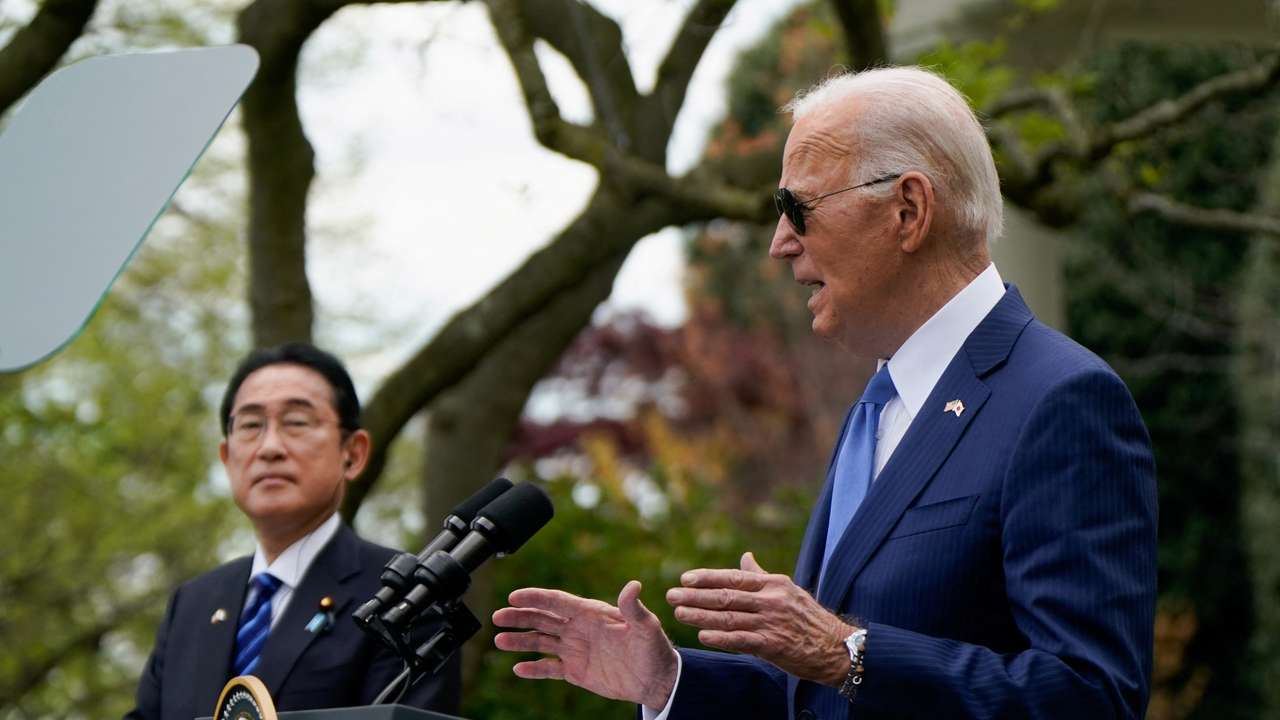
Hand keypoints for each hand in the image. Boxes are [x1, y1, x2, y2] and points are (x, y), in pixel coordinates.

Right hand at [493, 581, 679, 709]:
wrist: (656, 680)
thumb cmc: (654, 649)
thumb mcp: (646, 627)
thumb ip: (634, 608)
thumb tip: (633, 585)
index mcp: (591, 613)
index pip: (558, 602)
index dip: (536, 597)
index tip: (514, 596)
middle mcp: (579, 629)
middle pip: (542, 619)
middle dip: (520, 616)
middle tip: (497, 616)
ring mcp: (575, 649)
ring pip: (541, 642)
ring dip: (520, 641)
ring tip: (499, 640)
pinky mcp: (575, 671)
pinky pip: (549, 668)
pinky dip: (534, 669)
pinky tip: (518, 669)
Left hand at [667, 552, 852, 686]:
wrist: (836, 646)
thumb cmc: (808, 617)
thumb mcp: (788, 589)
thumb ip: (762, 575)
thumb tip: (745, 556)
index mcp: (773, 584)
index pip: (734, 577)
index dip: (707, 578)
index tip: (685, 578)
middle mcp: (771, 600)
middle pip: (726, 596)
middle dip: (695, 596)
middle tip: (672, 595)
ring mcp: (772, 622)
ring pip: (729, 617)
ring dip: (701, 616)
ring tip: (679, 613)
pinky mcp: (773, 645)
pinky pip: (741, 640)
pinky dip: (721, 638)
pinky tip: (703, 636)